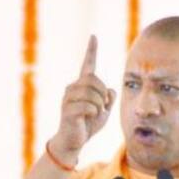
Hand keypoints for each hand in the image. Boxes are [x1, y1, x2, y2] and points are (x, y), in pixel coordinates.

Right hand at [51, 35, 116, 163]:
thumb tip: (111, 90)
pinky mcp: (67, 109)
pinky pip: (88, 106)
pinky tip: (89, 117)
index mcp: (82, 86)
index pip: (87, 65)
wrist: (74, 141)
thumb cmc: (88, 125)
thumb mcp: (104, 112)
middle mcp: (72, 88)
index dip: (91, 51)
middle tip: (102, 107)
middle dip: (103, 94)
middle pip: (94, 79)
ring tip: (95, 113)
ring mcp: (68, 98)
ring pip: (91, 93)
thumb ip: (109, 100)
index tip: (94, 37)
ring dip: (99, 105)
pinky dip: (94, 112)